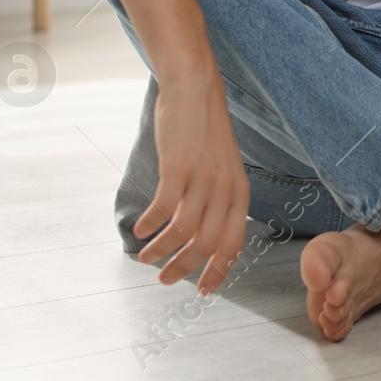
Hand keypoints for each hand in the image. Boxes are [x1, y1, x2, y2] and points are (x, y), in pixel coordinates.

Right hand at [133, 68, 249, 294]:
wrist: (196, 90)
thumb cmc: (205, 131)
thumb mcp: (223, 168)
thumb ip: (217, 199)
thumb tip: (199, 234)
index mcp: (240, 193)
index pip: (234, 244)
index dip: (219, 271)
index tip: (204, 290)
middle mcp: (226, 190)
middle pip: (207, 245)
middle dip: (185, 269)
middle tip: (166, 280)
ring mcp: (203, 179)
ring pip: (183, 233)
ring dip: (162, 251)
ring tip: (146, 258)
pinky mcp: (179, 168)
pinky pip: (163, 209)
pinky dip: (149, 226)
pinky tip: (140, 230)